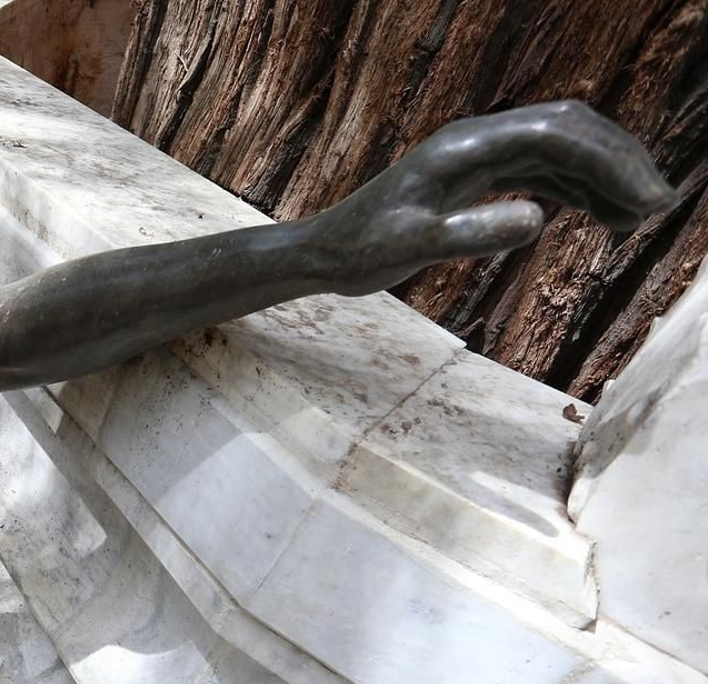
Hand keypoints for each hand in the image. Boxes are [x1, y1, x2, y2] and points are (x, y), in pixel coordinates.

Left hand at [306, 101, 678, 296]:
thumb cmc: (361, 251)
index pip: (556, 136)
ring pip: (561, 149)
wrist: (326, 253)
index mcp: (465, 147)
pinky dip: (579, 189)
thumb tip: (537, 218)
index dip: (609, 162)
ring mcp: (479, 154)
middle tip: (657, 206)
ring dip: (605, 176)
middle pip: (569, 131)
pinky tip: (603, 217)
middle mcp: (477, 140)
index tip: (645, 200)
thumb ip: (470, 234)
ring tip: (638, 218)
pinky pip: (543, 170)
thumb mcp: (412, 249)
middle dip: (620, 162)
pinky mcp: (479, 175)